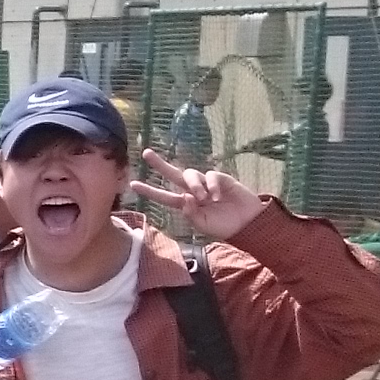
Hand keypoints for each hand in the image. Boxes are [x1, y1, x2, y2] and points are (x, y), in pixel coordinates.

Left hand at [133, 147, 261, 239]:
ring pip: (191, 175)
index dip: (150, 191)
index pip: (164, 196)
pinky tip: (217, 197)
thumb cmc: (224, 226)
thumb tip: (183, 197)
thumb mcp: (203, 224)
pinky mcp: (221, 178)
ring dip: (195, 185)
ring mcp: (207, 183)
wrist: (247, 223)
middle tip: (146, 153)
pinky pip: (211, 176)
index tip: (132, 184)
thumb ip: (191, 213)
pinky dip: (212, 185)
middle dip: (160, 164)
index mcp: (186, 204)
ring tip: (205, 199)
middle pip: (174, 174)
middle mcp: (193, 191)